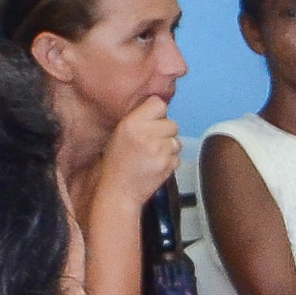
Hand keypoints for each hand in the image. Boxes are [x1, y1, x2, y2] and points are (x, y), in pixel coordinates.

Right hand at [97, 89, 183, 213]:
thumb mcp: (121, 133)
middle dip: (165, 133)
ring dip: (169, 147)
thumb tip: (161, 107)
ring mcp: (158, 149)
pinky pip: (177, 156)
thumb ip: (140, 119)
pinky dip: (170, 161)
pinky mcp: (167, 164)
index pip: (159, 104)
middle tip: (152, 143)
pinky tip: (156, 165)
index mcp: (131, 123)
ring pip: (176, 140)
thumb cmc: (118, 163)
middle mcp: (145, 133)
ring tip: (153, 155)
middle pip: (172, 123)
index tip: (153, 121)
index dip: (158, 114)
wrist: (119, 191)